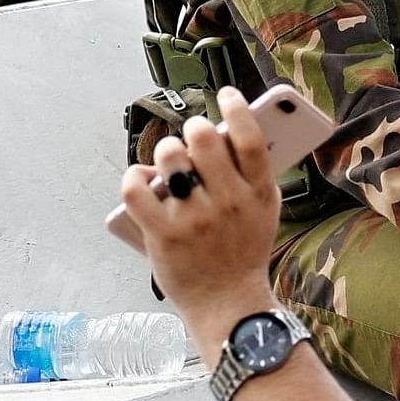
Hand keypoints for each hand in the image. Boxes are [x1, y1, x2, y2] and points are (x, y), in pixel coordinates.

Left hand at [109, 88, 285, 324]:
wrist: (227, 304)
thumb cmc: (242, 252)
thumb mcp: (265, 212)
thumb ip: (253, 175)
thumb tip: (230, 131)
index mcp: (258, 194)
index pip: (250, 138)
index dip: (236, 108)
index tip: (225, 95)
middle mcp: (228, 203)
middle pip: (203, 140)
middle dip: (193, 130)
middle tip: (192, 138)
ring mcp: (194, 219)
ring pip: (169, 157)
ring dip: (165, 152)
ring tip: (169, 163)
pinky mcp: (163, 235)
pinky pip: (136, 190)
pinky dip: (134, 178)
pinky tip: (141, 179)